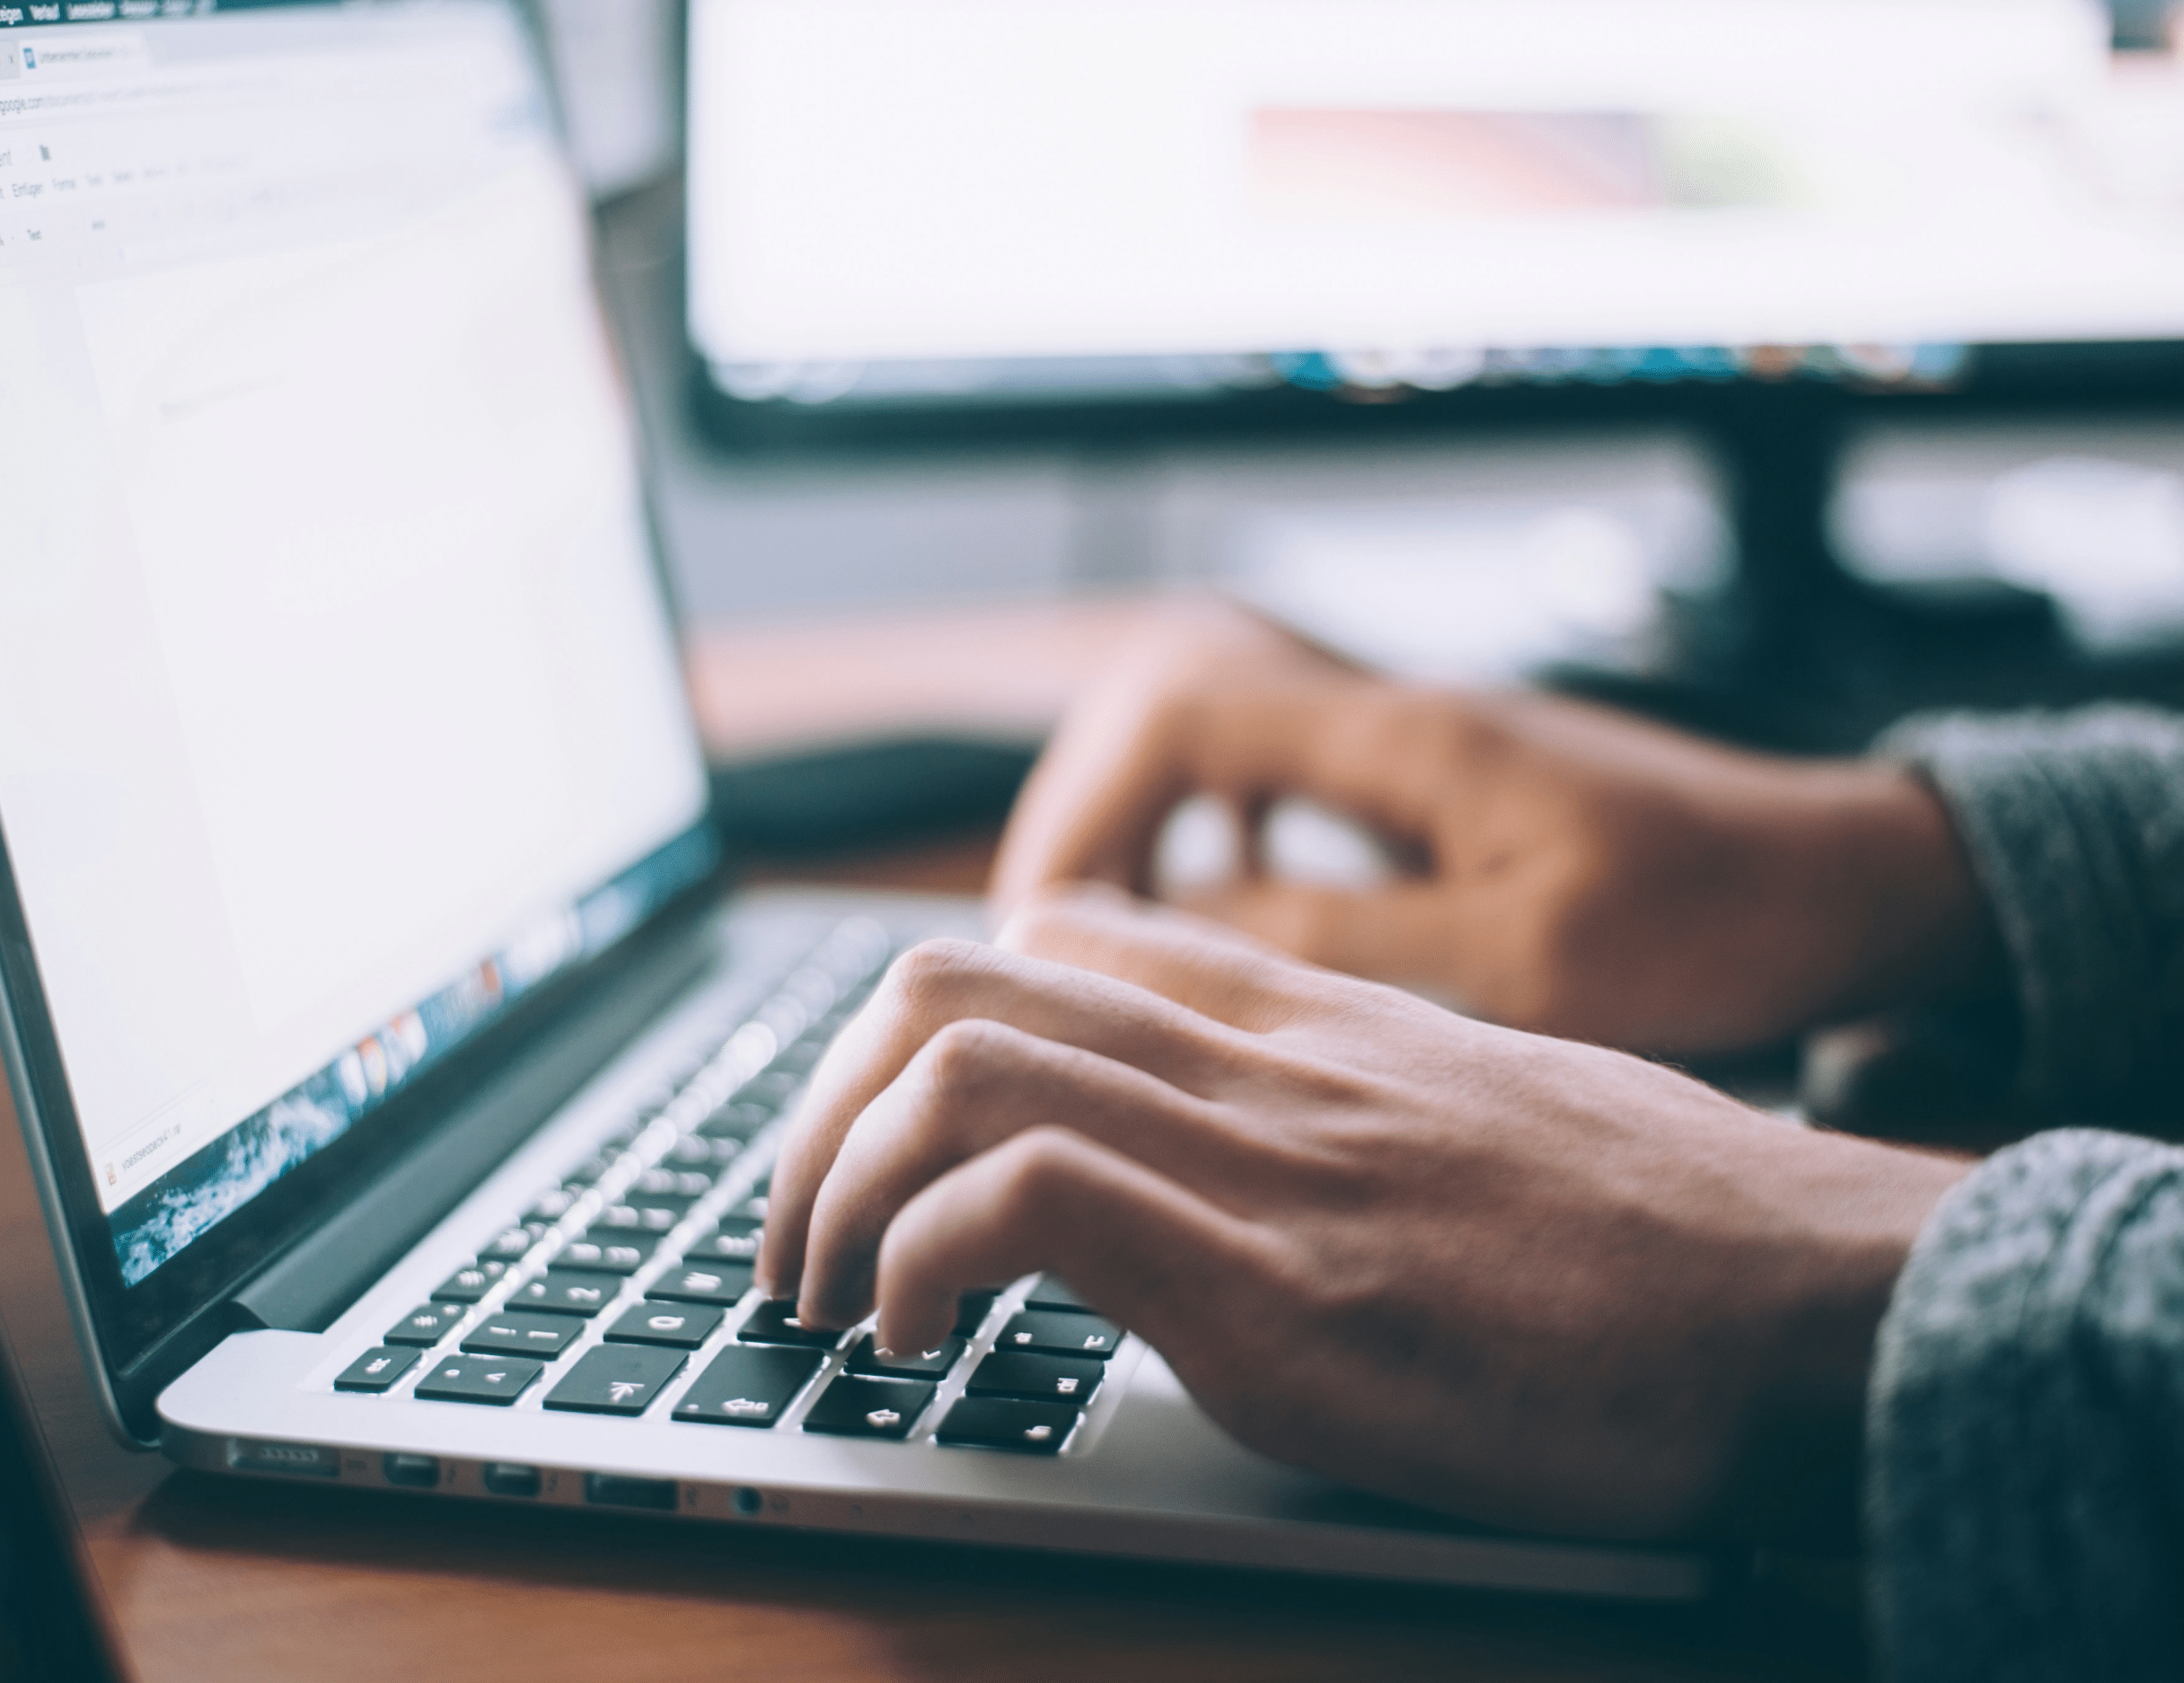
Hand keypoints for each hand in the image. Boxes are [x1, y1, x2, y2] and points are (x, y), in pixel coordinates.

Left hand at [759, 889, 1967, 1540]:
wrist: (1816, 1300)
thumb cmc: (1666, 1229)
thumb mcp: (1482, 1108)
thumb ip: (1344, 1095)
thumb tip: (1247, 1145)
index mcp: (1302, 1021)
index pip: (1050, 938)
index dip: (914, 1029)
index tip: (879, 1140)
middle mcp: (1261, 1063)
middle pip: (952, 982)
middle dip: (819, 1109)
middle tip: (797, 1235)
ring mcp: (1264, 1164)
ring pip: (957, 1064)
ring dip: (833, 1185)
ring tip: (826, 1298)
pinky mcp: (1282, 1291)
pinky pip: (1027, 1200)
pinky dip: (920, 1260)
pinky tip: (916, 1343)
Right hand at [990, 600, 1993, 1055]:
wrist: (1839, 880)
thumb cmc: (1713, 918)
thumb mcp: (1526, 959)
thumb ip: (1346, 936)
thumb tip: (1184, 932)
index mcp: (1409, 738)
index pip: (1182, 709)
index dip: (1089, 807)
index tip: (1051, 921)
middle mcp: (1397, 718)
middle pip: (1174, 709)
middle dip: (1091, 816)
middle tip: (1052, 938)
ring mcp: (1415, 747)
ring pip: (1219, 744)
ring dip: (1147, 827)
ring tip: (1108, 935)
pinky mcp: (1437, 787)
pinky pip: (1281, 785)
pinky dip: (1220, 840)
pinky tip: (1221, 917)